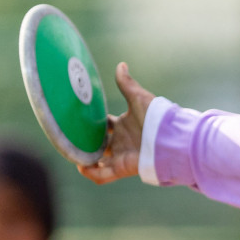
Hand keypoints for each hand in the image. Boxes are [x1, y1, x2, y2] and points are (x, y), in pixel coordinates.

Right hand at [78, 62, 153, 184]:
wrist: (170, 138)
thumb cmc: (157, 117)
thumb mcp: (138, 98)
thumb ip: (127, 84)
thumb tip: (120, 64)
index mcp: (123, 125)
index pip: (103, 125)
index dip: (91, 122)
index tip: (76, 119)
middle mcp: (121, 141)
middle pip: (99, 144)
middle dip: (85, 143)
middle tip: (69, 139)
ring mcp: (121, 155)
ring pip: (98, 161)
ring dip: (85, 160)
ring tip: (71, 155)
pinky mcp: (123, 167)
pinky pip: (103, 175)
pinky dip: (91, 173)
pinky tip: (80, 167)